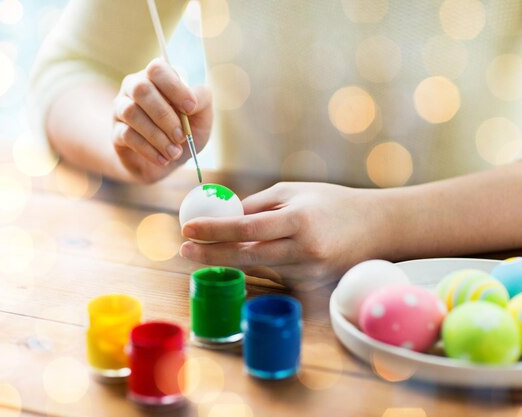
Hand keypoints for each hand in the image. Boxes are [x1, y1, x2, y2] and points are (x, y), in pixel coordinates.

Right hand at [112, 58, 211, 182]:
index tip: (190, 108)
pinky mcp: (115, 132)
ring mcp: (121, 109)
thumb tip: (192, 101)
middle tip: (181, 136)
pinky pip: (127, 135)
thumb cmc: (184, 131)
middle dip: (165, 115)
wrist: (167, 161)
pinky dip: (148, 149)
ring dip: (157, 136)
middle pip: (141, 89)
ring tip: (174, 152)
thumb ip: (201, 100)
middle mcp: (134, 87)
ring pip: (132, 113)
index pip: (157, 69)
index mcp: (157, 78)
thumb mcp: (201, 116)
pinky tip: (163, 159)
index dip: (174, 87)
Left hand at [179, 182, 389, 289]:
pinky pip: (273, 278)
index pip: (247, 229)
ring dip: (231, 259)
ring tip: (210, 247)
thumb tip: (220, 217)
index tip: (187, 228)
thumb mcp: (293, 192)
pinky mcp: (310, 288)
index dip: (214, 230)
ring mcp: (308, 274)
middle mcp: (304, 252)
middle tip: (184, 248)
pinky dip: (258, 266)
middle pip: (245, 257)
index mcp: (299, 221)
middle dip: (210, 254)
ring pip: (257, 269)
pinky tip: (251, 255)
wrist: (377, 228)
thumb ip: (256, 206)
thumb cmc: (331, 203)